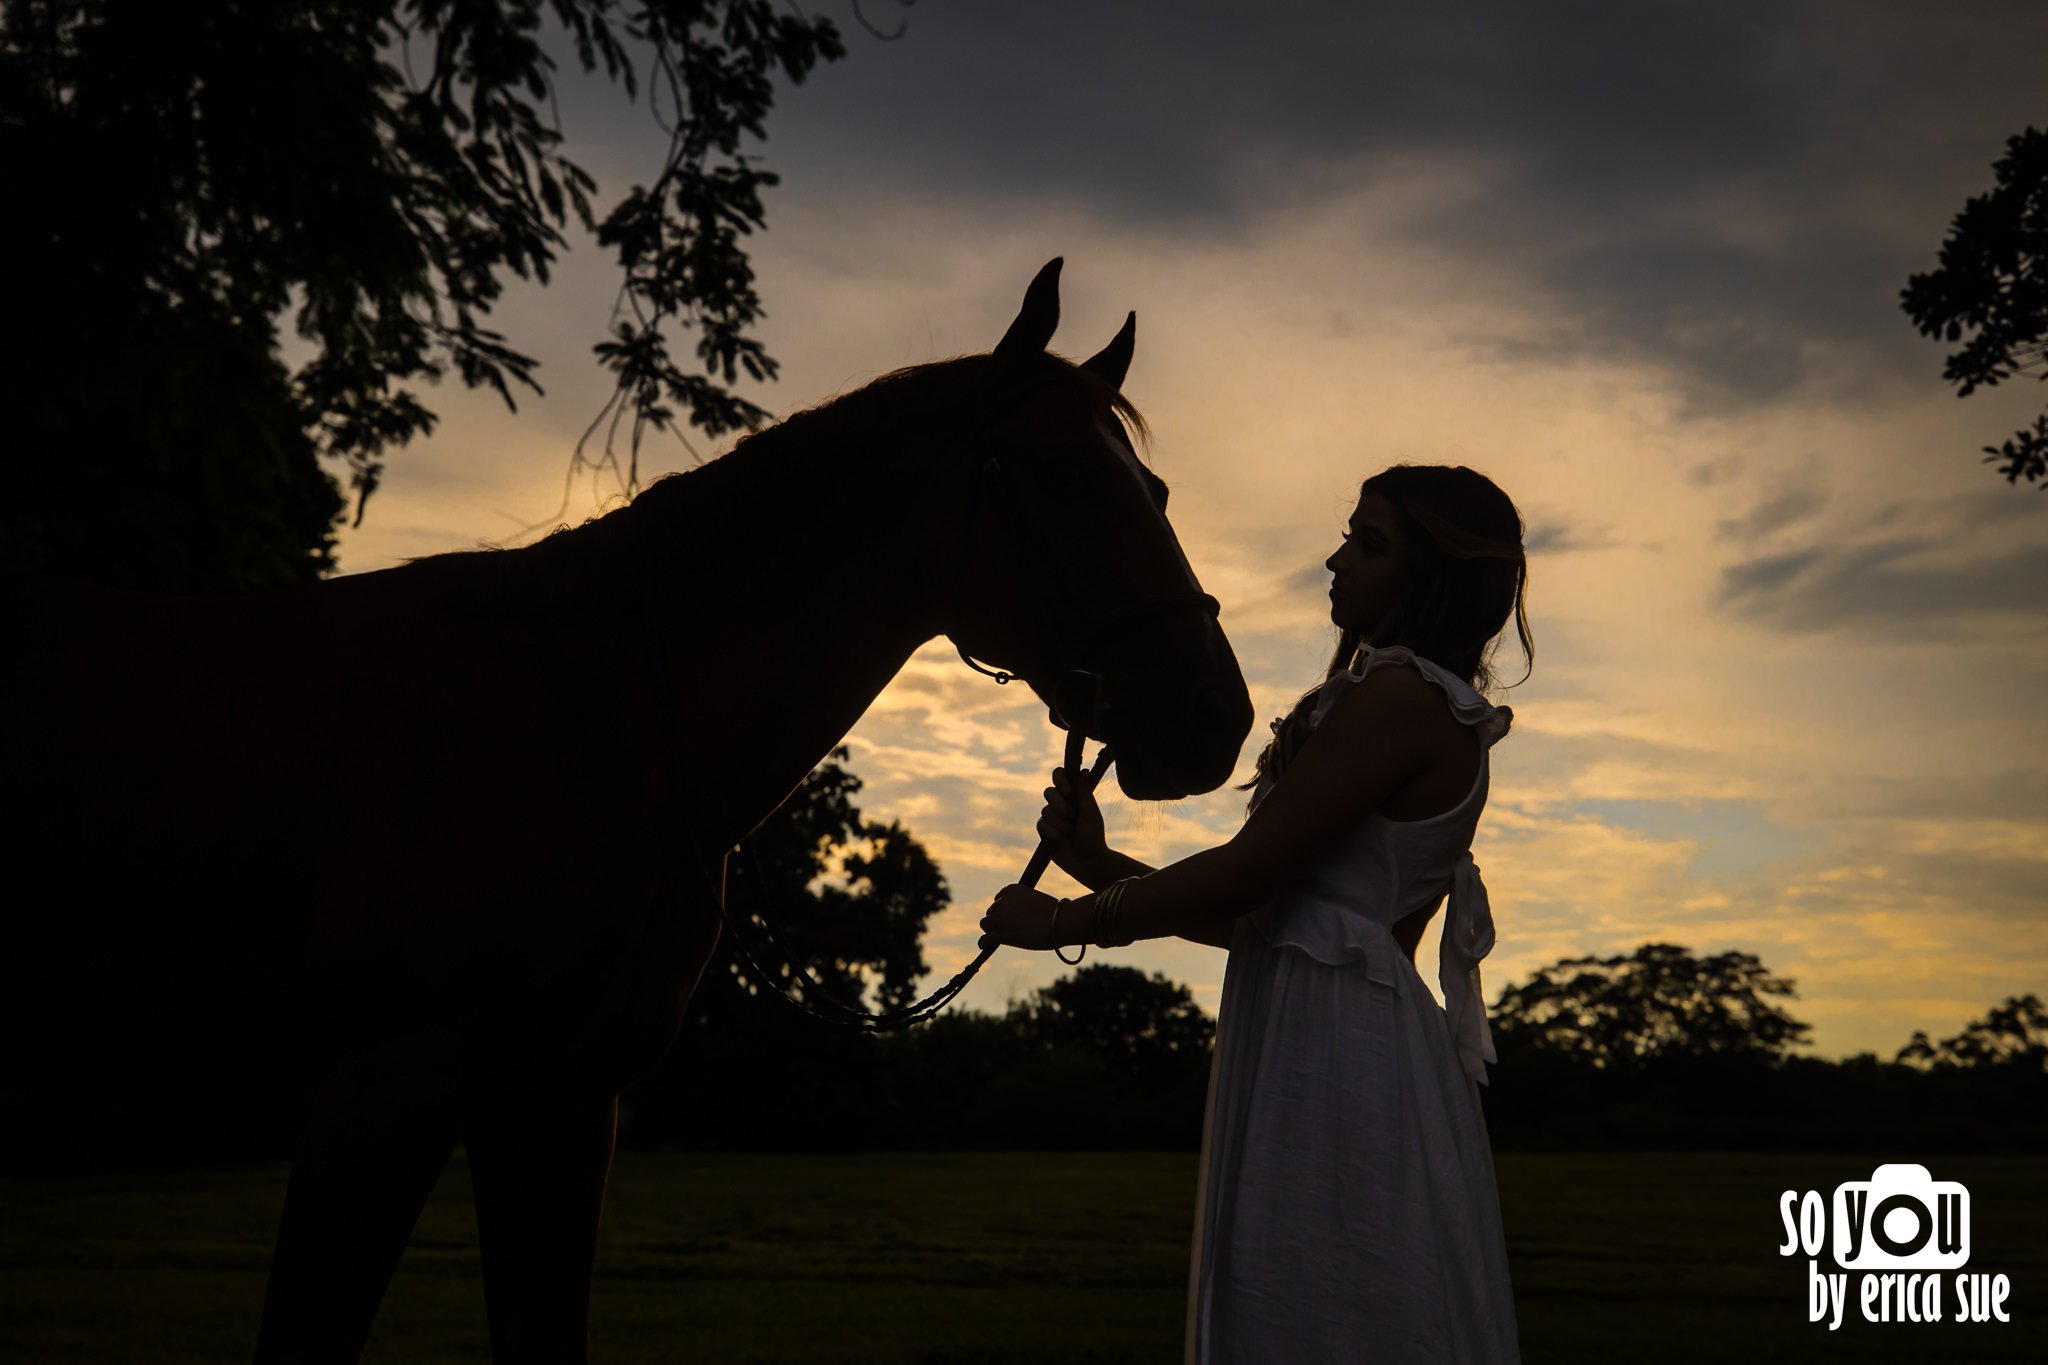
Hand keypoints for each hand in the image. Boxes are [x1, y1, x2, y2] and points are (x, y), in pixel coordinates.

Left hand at [977, 884, 1071, 951]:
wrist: (1062, 922)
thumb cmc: (1057, 913)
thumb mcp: (1037, 900)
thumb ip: (1023, 905)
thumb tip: (1016, 919)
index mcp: (1012, 889)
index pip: (999, 899)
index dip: (1003, 909)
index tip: (1010, 917)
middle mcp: (1004, 902)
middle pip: (991, 912)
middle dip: (998, 920)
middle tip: (1009, 929)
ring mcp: (1002, 918)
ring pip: (985, 924)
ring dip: (991, 930)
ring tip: (999, 936)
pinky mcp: (1003, 934)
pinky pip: (985, 939)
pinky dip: (983, 943)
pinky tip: (985, 945)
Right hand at [1038, 765, 1106, 880]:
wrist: (1087, 861)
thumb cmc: (1093, 836)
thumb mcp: (1091, 813)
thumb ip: (1084, 793)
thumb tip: (1083, 770)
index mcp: (1074, 795)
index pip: (1060, 776)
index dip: (1060, 779)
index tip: (1068, 790)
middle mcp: (1061, 803)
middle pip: (1049, 792)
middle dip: (1060, 806)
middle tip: (1073, 816)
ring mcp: (1051, 817)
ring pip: (1045, 810)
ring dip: (1060, 823)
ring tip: (1071, 833)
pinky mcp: (1044, 830)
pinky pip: (1042, 824)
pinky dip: (1054, 832)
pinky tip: (1062, 840)